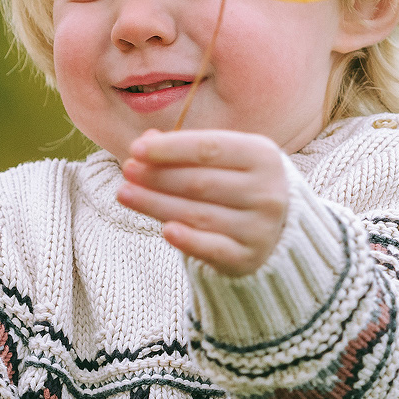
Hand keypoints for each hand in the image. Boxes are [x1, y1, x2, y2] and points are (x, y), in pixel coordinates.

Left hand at [116, 128, 287, 276]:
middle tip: (127, 172)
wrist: (275, 228)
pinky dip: (189, 241)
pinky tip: (165, 231)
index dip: (170, 148)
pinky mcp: (248, 257)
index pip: (209, 148)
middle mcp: (267, 191)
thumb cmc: (235, 182)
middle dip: (157, 177)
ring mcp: (260, 227)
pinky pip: (213, 249)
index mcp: (263, 156)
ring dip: (156, 204)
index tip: (135, 149)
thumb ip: (184, 149)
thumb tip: (146, 141)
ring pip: (198, 214)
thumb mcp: (220, 159)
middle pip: (200, 182)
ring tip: (124, 194)